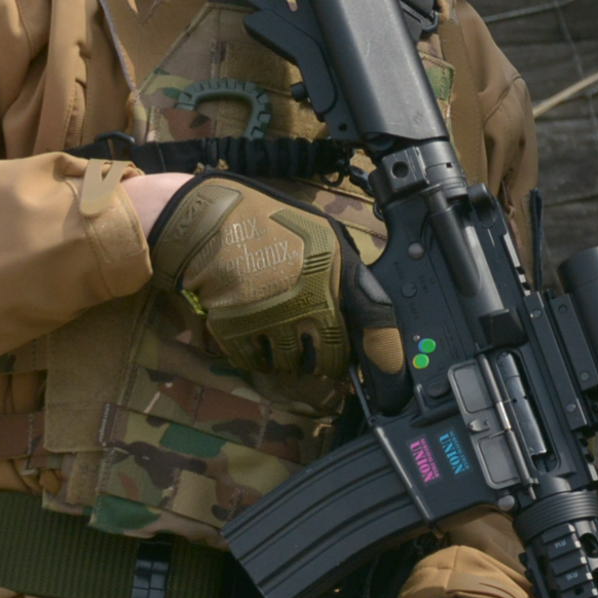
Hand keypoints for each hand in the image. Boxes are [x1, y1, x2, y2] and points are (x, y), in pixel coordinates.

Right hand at [146, 177, 403, 397]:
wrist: (206, 224)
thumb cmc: (267, 225)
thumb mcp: (319, 235)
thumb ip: (346, 271)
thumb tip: (368, 309)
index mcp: (330, 274)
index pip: (373, 321)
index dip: (385, 353)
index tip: (391, 373)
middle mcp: (304, 302)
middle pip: (328, 358)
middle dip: (327, 362)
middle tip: (320, 356)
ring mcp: (269, 321)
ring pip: (290, 365)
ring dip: (290, 359)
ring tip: (281, 338)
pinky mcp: (236, 333)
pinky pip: (255, 363)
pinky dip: (258, 357)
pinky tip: (255, 337)